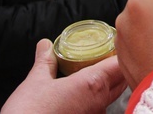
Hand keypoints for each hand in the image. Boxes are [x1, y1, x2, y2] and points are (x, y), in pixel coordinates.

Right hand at [2, 39, 125, 113]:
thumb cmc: (30, 113)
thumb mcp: (36, 81)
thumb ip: (44, 61)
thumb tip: (45, 46)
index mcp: (92, 83)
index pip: (119, 63)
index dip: (121, 53)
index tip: (117, 45)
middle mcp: (100, 101)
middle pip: (121, 79)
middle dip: (119, 67)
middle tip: (109, 57)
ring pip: (112, 96)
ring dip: (110, 84)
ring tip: (99, 74)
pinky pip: (100, 109)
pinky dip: (98, 100)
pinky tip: (85, 98)